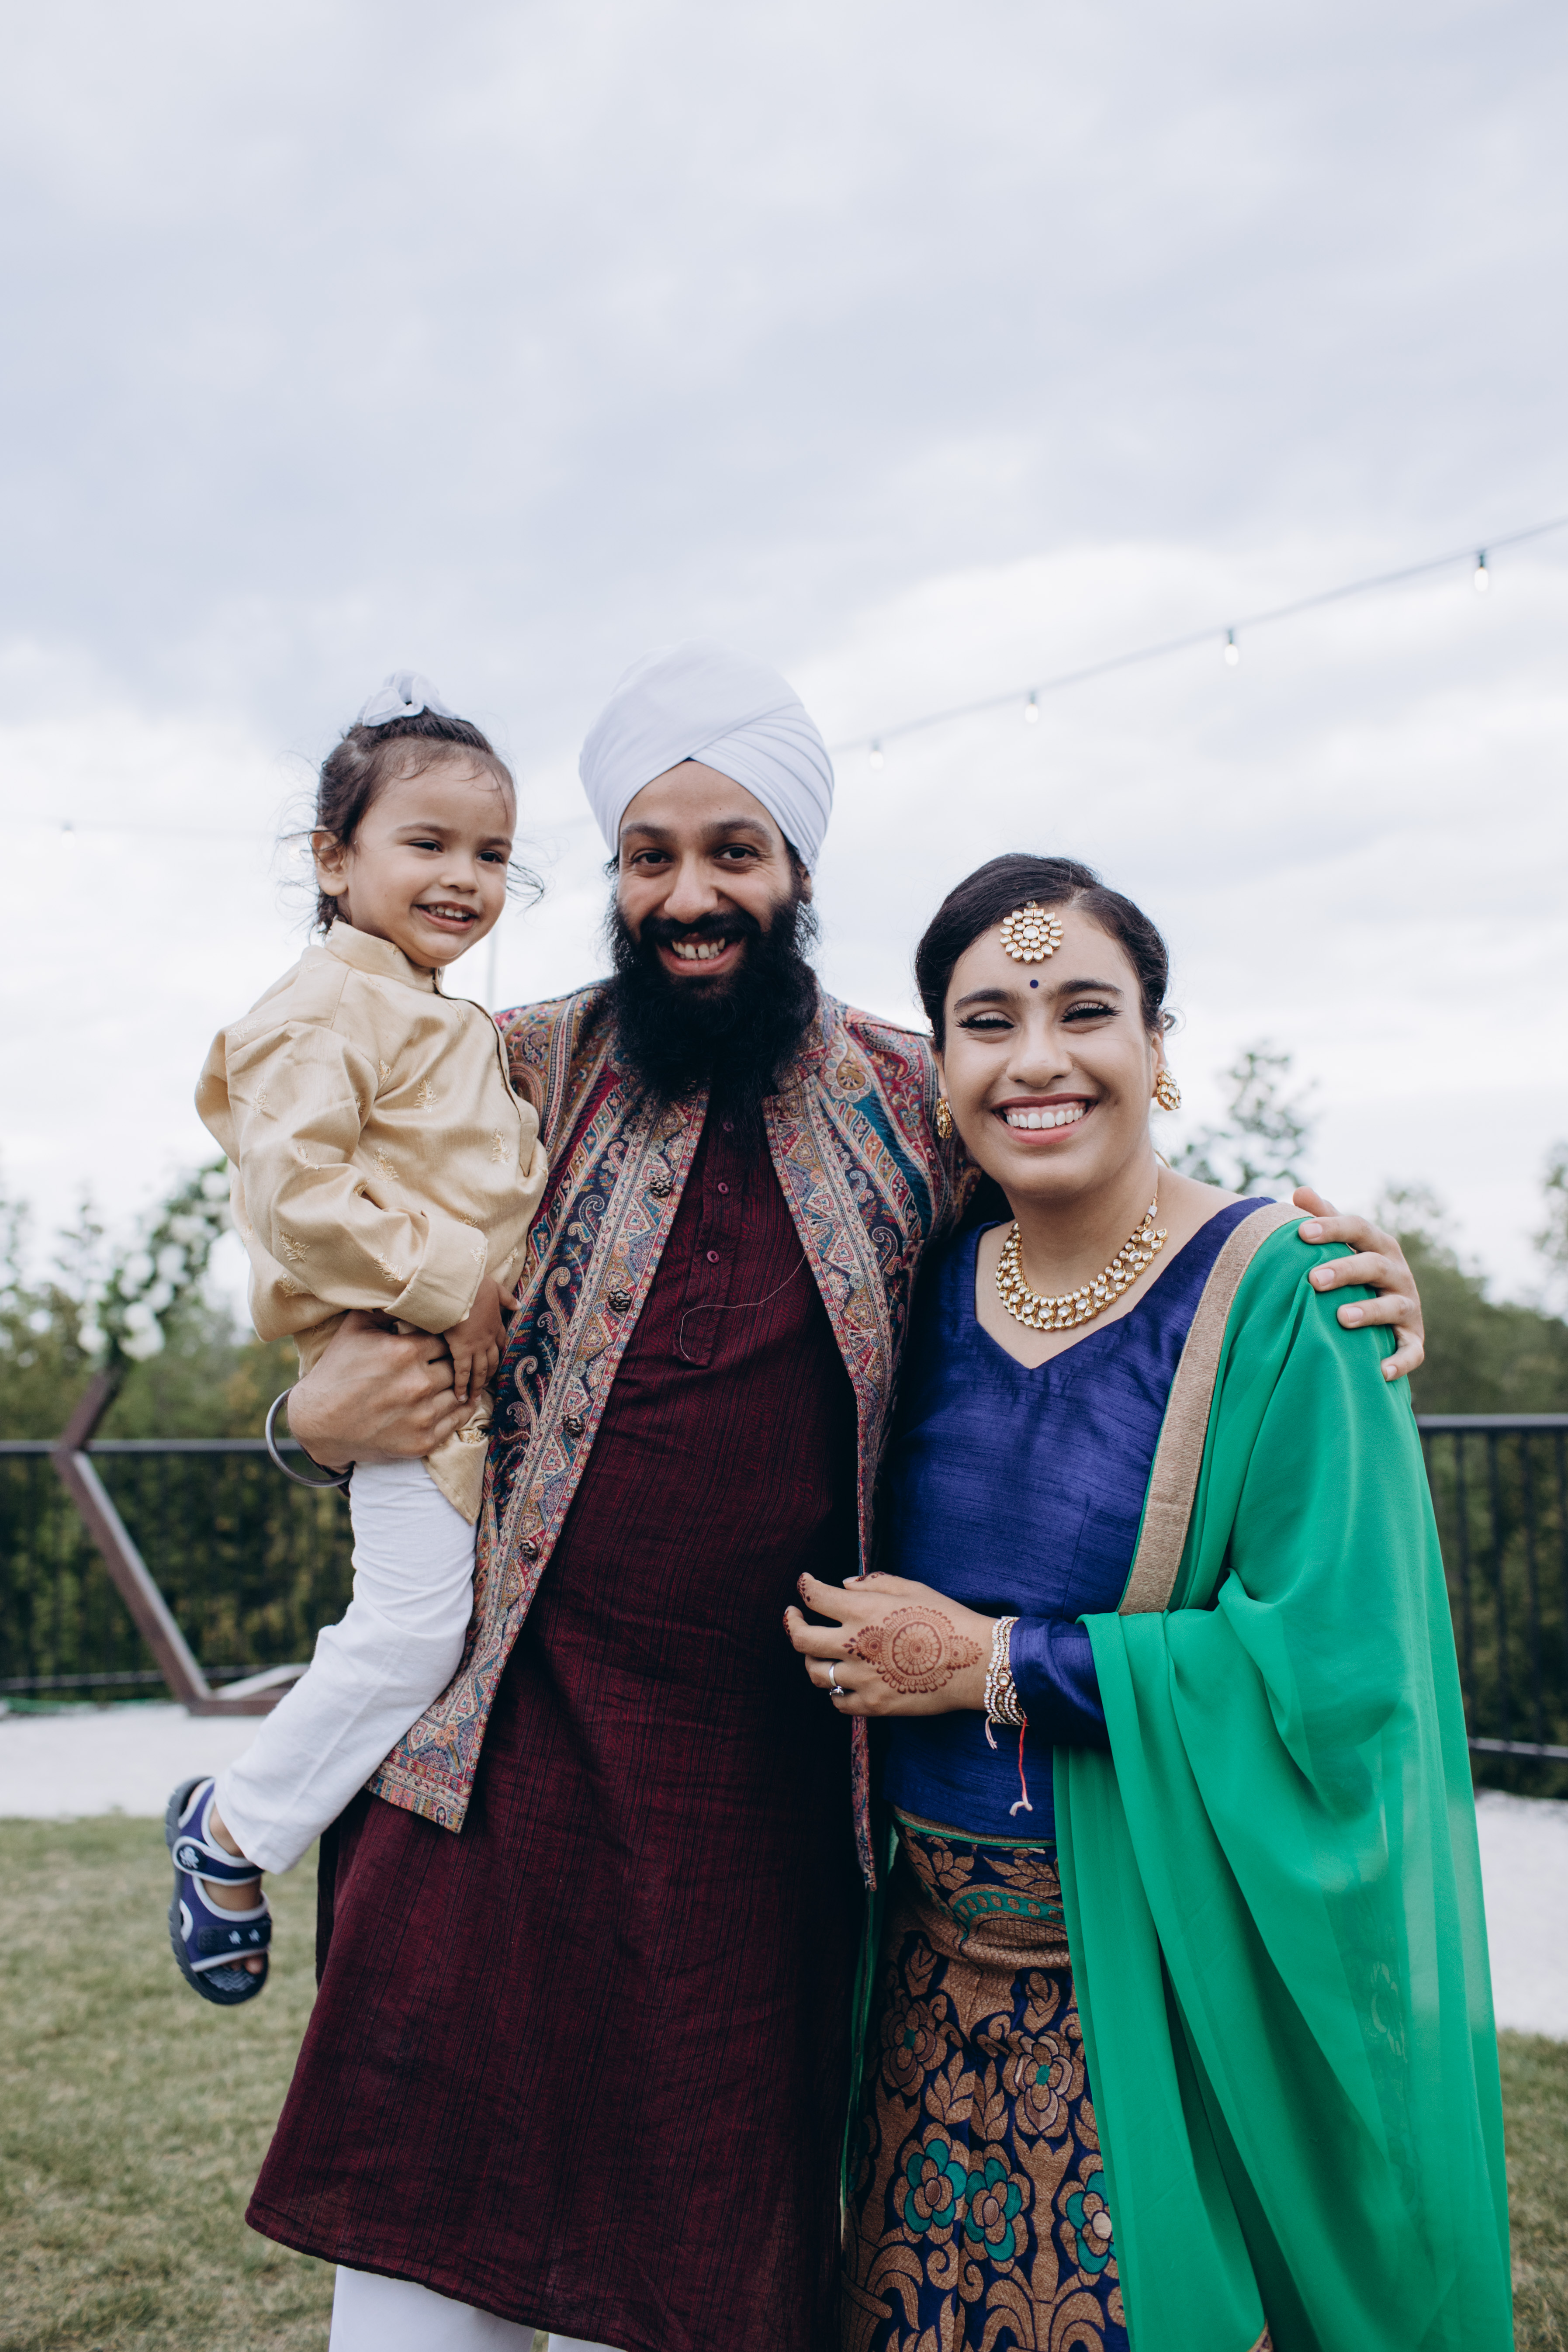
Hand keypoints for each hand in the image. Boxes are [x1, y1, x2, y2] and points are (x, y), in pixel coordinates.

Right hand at [286, 1310, 465, 1469]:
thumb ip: (386, 1308)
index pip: (447, 1339)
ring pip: (460, 1393)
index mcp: (405, 1352)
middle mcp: (418, 1384)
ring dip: (460, 1385)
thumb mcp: (355, 1329)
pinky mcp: (422, 1440)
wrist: (319, 1423)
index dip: (448, 1338)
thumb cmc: (337, 1371)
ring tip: (462, 1378)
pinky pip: (457, 1421)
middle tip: (454, 1359)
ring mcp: (422, 1415)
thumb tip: (411, 1289)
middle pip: (456, 1365)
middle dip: (454, 1361)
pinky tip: (462, 1401)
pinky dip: (462, 1410)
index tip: (446, 1340)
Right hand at [442, 1281, 514, 1406]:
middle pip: (492, 1361)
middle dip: (489, 1375)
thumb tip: (519, 1305)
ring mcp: (476, 1346)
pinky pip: (463, 1372)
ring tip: (474, 1399)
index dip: (498, 1353)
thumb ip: (507, 1298)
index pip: (500, 1342)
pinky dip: (462, 1386)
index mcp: (495, 1324)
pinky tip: (460, 1397)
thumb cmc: (474, 1286)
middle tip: (486, 1387)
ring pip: (480, 1371)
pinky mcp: (462, 1350)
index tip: (496, 1361)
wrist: (460, 1288)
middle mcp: (488, 1338)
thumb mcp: (495, 1288)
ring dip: (477, 1386)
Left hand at [784, 1571, 992, 1716]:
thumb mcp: (912, 1589)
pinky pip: (838, 1701)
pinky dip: (837, 1690)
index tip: (804, 1584)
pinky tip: (844, 1680)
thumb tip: (843, 1584)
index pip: (816, 1597)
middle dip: (792, 1624)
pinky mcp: (873, 1704)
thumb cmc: (947, 1618)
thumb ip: (873, 1584)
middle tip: (794, 1616)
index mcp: (862, 1611)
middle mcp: (855, 1645)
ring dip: (812, 1660)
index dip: (805, 1587)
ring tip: (818, 1652)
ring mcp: (862, 1678)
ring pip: (816, 1673)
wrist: (976, 1662)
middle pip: (802, 1639)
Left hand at [1291, 1187, 1424, 1381]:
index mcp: (1379, 1247)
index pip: (1358, 1229)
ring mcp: (1408, 1307)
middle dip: (1345, 1270)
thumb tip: (1300, 1190)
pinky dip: (1400, 1361)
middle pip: (1374, 1266)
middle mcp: (1398, 1274)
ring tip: (1340, 1318)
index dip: (1331, 1228)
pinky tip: (1381, 1370)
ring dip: (1369, 1312)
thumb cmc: (1356, 1273)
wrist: (1389, 1315)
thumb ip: (1325, 1219)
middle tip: (1312, 1279)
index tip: (1300, 1233)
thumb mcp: (1344, 1245)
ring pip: (1393, 1307)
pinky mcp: (1413, 1340)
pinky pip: (1411, 1352)